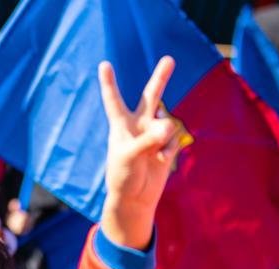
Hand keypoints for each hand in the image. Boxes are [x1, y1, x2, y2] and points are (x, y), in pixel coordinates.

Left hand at [97, 57, 180, 250]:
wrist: (135, 198)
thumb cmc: (123, 176)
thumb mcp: (129, 156)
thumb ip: (148, 139)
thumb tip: (168, 126)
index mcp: (120, 125)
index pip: (113, 100)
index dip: (109, 83)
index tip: (104, 64)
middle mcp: (138, 125)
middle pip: (151, 96)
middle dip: (161, 78)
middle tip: (169, 59)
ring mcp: (154, 135)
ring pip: (167, 124)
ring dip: (163, 139)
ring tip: (152, 155)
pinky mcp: (167, 146)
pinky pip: (174, 141)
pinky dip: (169, 152)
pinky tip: (160, 162)